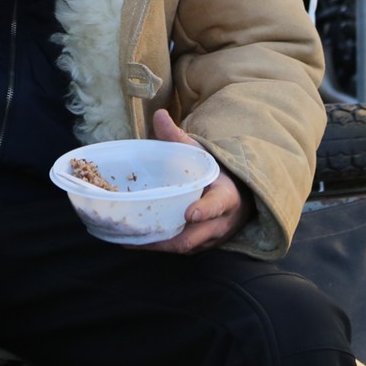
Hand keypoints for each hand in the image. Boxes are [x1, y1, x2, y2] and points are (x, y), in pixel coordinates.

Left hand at [133, 109, 252, 254]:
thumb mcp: (202, 154)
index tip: (190, 213)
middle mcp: (220, 222)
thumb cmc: (215, 173)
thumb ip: (180, 138)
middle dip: (168, 238)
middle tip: (141, 233)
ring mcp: (210, 238)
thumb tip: (159, 115)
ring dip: (157, 245)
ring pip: (184, 247)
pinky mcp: (199, 247)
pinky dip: (157, 247)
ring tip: (129, 239)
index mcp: (226, 196)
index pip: (218, 205)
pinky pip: (178, 250)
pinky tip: (133, 241)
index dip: (205, 211)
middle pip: (195, 236)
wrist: (236, 196)